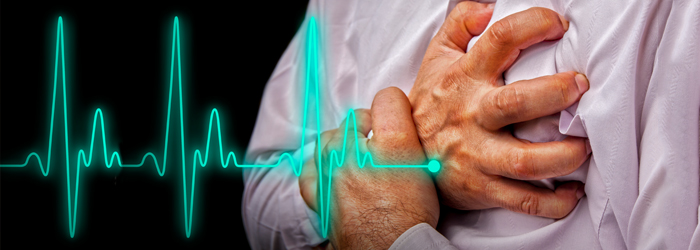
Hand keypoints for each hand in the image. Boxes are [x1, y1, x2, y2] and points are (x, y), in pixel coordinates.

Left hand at [299, 87, 438, 248]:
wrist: (392, 246)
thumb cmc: (409, 208)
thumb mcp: (416, 156)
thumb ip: (400, 118)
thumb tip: (391, 101)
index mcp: (378, 140)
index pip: (384, 100)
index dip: (395, 108)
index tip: (400, 124)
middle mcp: (347, 152)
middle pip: (352, 120)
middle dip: (367, 127)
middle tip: (384, 146)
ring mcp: (330, 174)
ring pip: (329, 140)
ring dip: (343, 143)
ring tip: (362, 158)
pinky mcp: (320, 197)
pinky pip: (310, 170)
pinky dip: (319, 165)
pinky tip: (332, 169)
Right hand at [408, 2, 589, 217]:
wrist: (401, 158)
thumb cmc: (429, 106)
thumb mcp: (435, 60)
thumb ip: (458, 25)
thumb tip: (485, 6)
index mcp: (464, 78)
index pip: (498, 41)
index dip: (531, 26)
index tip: (557, 24)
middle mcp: (471, 115)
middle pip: (515, 103)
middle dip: (554, 93)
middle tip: (580, 86)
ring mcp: (476, 155)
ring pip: (524, 160)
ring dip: (562, 156)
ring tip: (584, 146)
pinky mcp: (482, 188)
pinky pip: (522, 200)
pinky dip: (553, 202)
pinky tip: (572, 191)